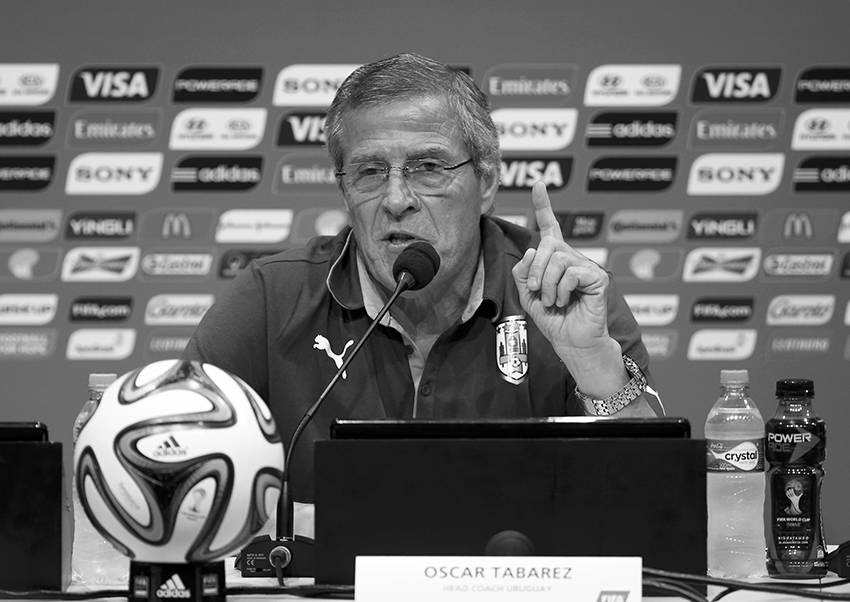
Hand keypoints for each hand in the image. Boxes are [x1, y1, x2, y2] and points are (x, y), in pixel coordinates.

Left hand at [511, 181, 611, 357]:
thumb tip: (532, 252)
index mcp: (555, 258)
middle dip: (536, 270)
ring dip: (549, 285)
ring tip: (554, 301)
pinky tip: (566, 302)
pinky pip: (572, 274)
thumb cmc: (552, 318)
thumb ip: (523, 272)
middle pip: (547, 246)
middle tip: (538, 292)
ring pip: (558, 260)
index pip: (550, 227)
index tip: (539, 184)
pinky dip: (562, 291)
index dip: (543, 205)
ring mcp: (586, 266)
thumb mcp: (529, 294)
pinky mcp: (598, 278)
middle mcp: (572, 257)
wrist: (571, 341)